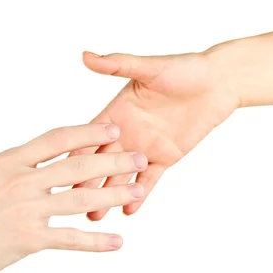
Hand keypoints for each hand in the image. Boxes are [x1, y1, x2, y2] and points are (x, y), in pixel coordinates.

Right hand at [0, 101, 147, 272]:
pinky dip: (95, 242)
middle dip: (112, 160)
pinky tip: (118, 242)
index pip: (55, 138)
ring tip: (138, 191)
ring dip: (112, 195)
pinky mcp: (28, 240)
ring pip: (79, 199)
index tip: (112, 130)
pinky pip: (69, 239)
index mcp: (7, 162)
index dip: (87, 132)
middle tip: (140, 157)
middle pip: (76, 166)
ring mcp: (25, 211)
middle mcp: (20, 182)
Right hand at [74, 50, 240, 219]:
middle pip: (100, 162)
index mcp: (116, 113)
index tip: (53, 170)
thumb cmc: (185, 69)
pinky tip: (128, 210)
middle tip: (68, 203)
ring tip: (93, 216)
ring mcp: (144, 147)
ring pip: (121, 176)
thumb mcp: (150, 68)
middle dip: (85, 183)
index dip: (72, 153)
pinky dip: (140, 194)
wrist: (219, 82)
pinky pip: (150, 179)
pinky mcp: (165, 156)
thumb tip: (86, 56)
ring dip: (108, 195)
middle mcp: (126, 132)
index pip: (87, 136)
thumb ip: (118, 65)